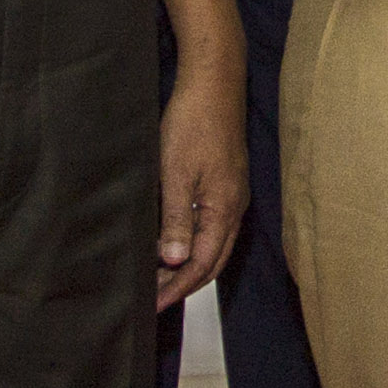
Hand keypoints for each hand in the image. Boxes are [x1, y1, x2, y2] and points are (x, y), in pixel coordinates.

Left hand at [157, 55, 247, 309]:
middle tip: (153, 299)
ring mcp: (232, 193)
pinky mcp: (226, 180)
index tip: (153, 305)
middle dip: (185, 284)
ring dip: (189, 264)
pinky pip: (213, 225)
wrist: (214, 82)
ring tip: (160, 276)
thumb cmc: (193, 123)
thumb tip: (177, 262)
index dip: (178, 289)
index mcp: (225, 209)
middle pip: (214, 260)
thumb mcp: (176, 173)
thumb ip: (177, 219)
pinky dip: (194, 242)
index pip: (203, 265)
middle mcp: (234, 206)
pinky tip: (174, 240)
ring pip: (214, 243)